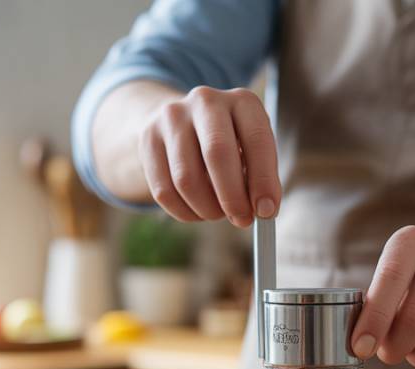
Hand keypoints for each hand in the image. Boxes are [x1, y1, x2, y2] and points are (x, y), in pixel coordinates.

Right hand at [138, 86, 279, 226]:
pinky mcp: (148, 139)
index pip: (257, 140)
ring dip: (207, 209)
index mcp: (242, 101)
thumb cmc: (230, 145)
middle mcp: (206, 101)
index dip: (263, 180)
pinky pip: (164, 190)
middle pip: (218, 154)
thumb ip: (261, 178)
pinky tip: (197, 211)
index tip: (266, 211)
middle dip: (233, 197)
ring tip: (218, 213)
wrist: (182, 123)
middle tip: (242, 220)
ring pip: (187, 179)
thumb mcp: (252, 152)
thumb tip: (264, 211)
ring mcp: (172, 118)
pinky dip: (184, 212)